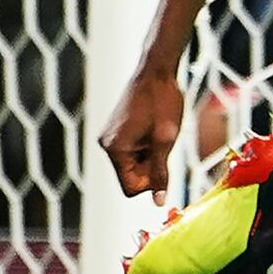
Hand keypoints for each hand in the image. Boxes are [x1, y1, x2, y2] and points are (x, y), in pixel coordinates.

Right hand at [97, 66, 185, 197]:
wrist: (157, 72)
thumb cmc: (163, 103)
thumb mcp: (166, 141)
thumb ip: (160, 174)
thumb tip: (158, 201)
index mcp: (115, 149)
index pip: (130, 188)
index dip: (151, 183)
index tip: (163, 163)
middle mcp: (106, 144)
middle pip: (131, 176)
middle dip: (151, 166)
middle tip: (163, 143)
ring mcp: (110, 136)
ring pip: (133, 164)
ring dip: (150, 155)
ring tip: (159, 133)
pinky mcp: (116, 130)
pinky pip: (131, 151)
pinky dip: (146, 146)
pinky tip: (154, 128)